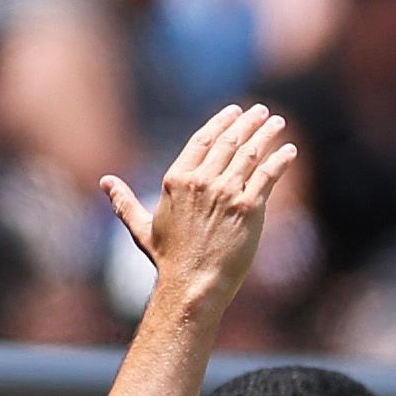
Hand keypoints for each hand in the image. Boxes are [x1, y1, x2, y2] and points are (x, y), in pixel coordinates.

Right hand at [104, 103, 297, 315]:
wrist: (193, 284)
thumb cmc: (167, 259)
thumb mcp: (140, 226)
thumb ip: (124, 201)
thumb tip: (104, 182)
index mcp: (177, 179)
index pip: (203, 139)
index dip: (221, 122)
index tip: (235, 111)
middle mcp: (202, 180)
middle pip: (229, 142)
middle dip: (248, 123)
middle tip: (262, 111)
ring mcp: (226, 193)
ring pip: (250, 154)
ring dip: (266, 135)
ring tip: (278, 123)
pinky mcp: (249, 209)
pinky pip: (267, 177)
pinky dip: (280, 161)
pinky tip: (290, 150)